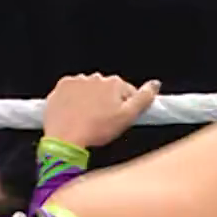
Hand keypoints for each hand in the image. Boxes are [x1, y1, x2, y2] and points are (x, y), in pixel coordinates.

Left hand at [42, 73, 159, 149]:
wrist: (64, 138)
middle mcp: (96, 77)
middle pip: (107, 89)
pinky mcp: (62, 87)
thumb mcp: (128, 117)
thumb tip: (155, 84)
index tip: (119, 118)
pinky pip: (72, 90)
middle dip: (107, 101)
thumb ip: (144, 98)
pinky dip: (74, 98)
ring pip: (89, 88)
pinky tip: (75, 112)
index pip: (128, 91)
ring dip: (90, 99)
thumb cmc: (96, 130)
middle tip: (103, 120)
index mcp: (114, 83)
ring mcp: (77, 81)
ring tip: (87, 118)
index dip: (126, 106)